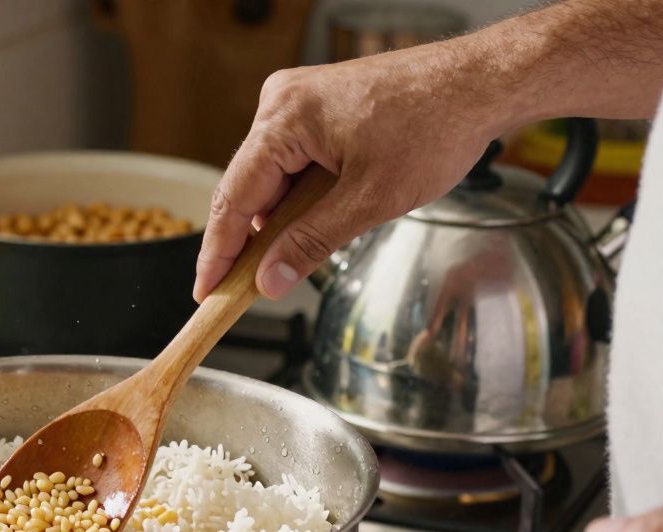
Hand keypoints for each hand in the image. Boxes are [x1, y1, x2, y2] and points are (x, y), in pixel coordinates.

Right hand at [194, 42, 507, 301]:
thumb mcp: (371, 199)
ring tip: (288, 257)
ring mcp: (297, 100)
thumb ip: (311, 242)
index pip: (234, 197)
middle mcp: (281, 101)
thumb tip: (269, 279)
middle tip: (240, 289)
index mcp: (285, 118)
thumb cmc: (438, 124)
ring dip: (277, 217)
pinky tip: (311, 219)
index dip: (217, 252)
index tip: (206, 291)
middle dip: (246, 240)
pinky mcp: (315, 105)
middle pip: (246, 185)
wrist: (483, 82)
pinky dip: (296, 194)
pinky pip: (289, 159)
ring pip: (269, 175)